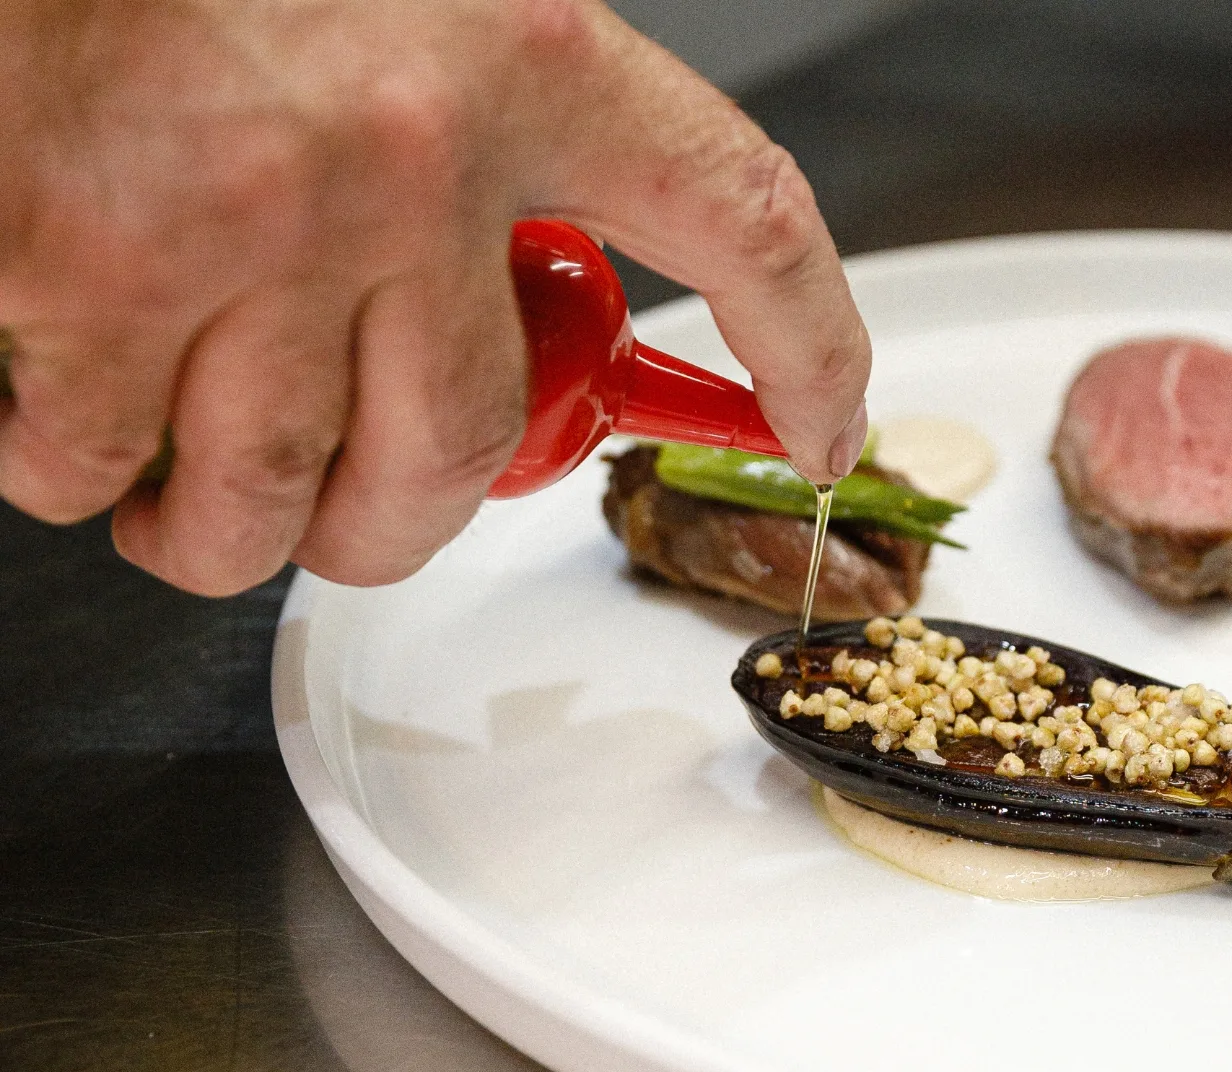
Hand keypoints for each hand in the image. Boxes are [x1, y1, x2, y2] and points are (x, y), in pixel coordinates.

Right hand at [0, 0, 869, 596]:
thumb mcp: (421, 9)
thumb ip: (496, 140)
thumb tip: (508, 292)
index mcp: (526, 56)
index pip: (744, 219)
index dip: (808, 344)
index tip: (824, 424)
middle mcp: (409, 151)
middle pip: (460, 448)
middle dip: (393, 527)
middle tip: (351, 521)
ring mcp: (250, 219)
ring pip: (272, 493)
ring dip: (225, 527)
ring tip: (183, 490)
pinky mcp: (89, 268)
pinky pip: (98, 458)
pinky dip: (78, 469)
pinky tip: (71, 403)